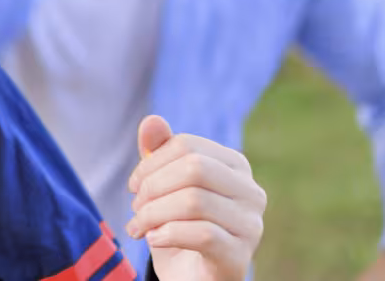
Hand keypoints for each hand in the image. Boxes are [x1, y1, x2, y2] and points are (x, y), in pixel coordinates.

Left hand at [124, 115, 265, 280]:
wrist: (192, 278)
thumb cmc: (179, 228)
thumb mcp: (164, 189)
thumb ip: (159, 154)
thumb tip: (151, 120)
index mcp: (235, 167)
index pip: (187, 145)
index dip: (151, 163)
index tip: (134, 187)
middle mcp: (251, 192)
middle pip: (194, 168)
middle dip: (153, 187)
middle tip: (136, 208)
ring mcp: (250, 225)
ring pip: (195, 201)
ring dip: (153, 214)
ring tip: (139, 227)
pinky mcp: (239, 256)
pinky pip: (202, 234)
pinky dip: (167, 234)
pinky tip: (155, 240)